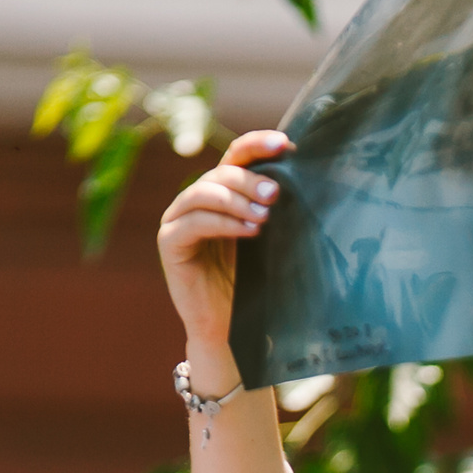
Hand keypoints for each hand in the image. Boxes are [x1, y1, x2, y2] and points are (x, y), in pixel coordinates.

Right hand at [157, 130, 288, 362]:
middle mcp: (197, 200)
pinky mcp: (169, 242)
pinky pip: (193, 223)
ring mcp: (178, 219)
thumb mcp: (269, 238)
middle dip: (250, 179)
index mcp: (222, 192)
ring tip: (264, 216)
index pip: (236, 156)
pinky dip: (222, 223)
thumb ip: (272, 208)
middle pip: (221, 172)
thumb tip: (303, 176)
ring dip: (236, 199)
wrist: (232, 328)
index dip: (257, 144)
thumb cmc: (254, 282)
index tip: (286, 146)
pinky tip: (248, 230)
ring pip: (203, 192)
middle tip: (276, 194)